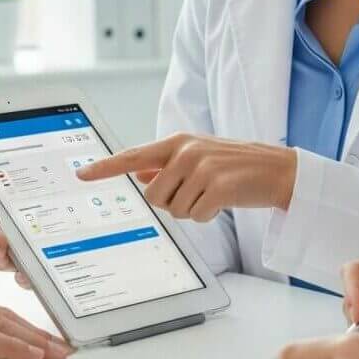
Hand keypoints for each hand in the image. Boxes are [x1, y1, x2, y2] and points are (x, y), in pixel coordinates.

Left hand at [75, 133, 297, 220]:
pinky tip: (224, 200)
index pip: (133, 156)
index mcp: (177, 142)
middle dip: (172, 202)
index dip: (106, 168)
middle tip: (197, 191)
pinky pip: (196, 217)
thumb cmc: (235, 166)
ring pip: (174, 209)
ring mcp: (202, 167)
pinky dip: (209, 216)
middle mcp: (186, 150)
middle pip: (153, 195)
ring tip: (213, 193)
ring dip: (192, 209)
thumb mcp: (199, 156)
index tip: (82, 174)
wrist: (277, 169)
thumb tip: (138, 172)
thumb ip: (167, 164)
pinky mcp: (218, 186)